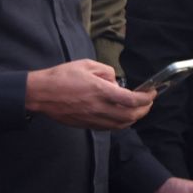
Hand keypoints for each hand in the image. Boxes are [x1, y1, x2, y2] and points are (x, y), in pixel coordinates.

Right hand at [26, 59, 154, 129]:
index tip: (152, 93)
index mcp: (101, 91)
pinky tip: (122, 116)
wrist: (41, 94)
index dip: (146, 98)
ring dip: (134, 118)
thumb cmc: (62, 76)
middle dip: (144, 110)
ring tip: (138, 110)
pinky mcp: (86, 125)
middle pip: (130, 116)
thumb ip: (106, 72)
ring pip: (121, 125)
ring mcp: (93, 119)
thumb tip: (116, 82)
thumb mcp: (87, 65)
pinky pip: (109, 128)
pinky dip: (120, 123)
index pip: (131, 100)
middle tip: (148, 103)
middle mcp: (99, 108)